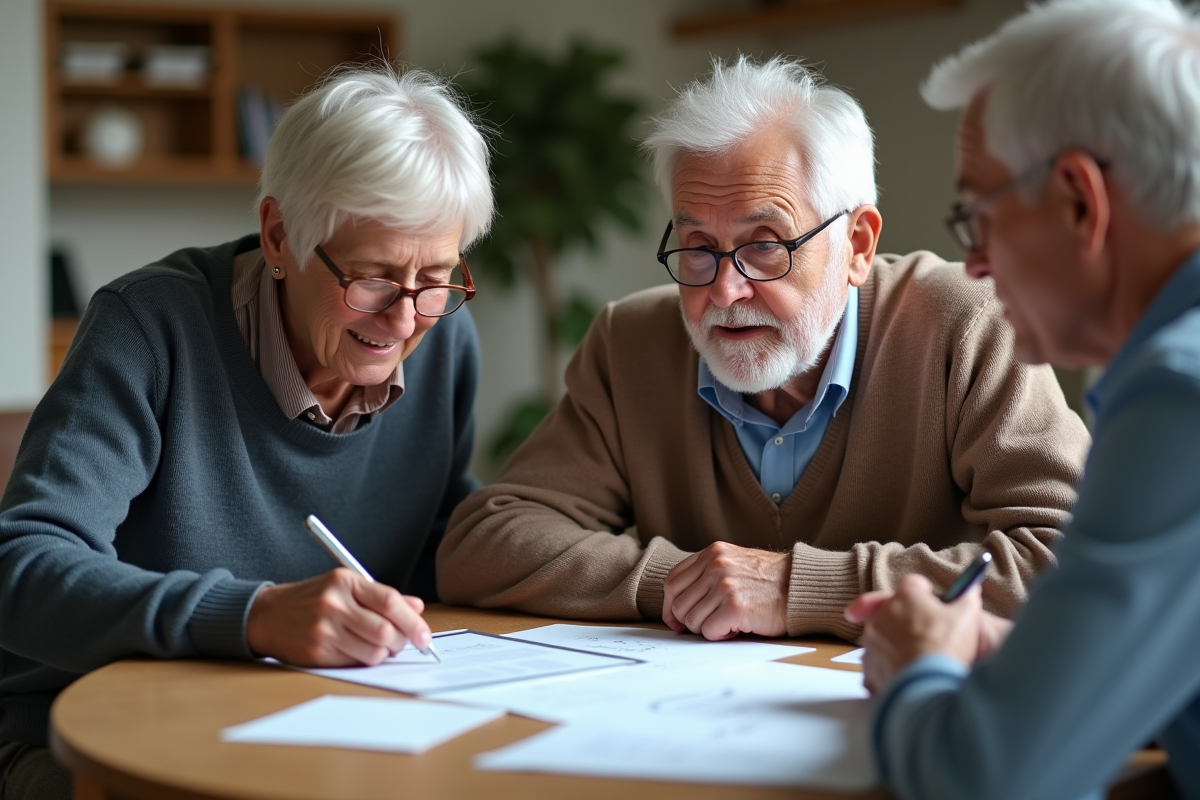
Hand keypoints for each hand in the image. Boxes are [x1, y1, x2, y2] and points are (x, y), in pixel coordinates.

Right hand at [246, 568, 431, 666]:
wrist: (267, 615)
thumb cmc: (313, 599)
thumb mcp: (346, 586)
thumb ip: (382, 597)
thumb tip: (417, 608)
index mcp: (345, 582)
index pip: (389, 601)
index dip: (413, 621)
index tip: (425, 636)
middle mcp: (334, 604)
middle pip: (385, 630)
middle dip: (401, 641)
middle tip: (401, 642)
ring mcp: (323, 630)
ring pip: (374, 652)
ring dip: (384, 653)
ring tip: (378, 646)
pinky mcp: (316, 653)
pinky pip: (355, 663)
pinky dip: (365, 660)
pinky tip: (358, 651)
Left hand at [661, 542, 789, 639]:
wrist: (801, 587)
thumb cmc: (770, 581)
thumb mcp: (734, 563)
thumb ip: (707, 574)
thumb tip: (677, 606)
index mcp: (712, 553)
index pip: (672, 582)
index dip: (670, 606)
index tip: (676, 620)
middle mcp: (715, 565)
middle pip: (678, 604)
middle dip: (689, 622)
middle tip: (708, 626)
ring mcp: (724, 585)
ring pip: (692, 621)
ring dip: (708, 629)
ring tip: (729, 623)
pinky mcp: (735, 606)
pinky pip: (709, 631)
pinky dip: (721, 635)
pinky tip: (736, 628)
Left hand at [845, 583, 1013, 667]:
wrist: (927, 686)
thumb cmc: (945, 646)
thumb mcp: (966, 616)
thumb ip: (967, 597)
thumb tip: (969, 589)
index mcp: (905, 597)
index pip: (913, 584)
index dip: (926, 592)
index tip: (935, 604)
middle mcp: (882, 614)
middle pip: (894, 608)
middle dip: (909, 617)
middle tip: (929, 632)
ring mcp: (872, 640)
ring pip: (883, 634)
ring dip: (896, 641)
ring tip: (920, 656)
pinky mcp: (869, 664)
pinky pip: (878, 660)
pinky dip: (889, 664)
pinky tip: (908, 672)